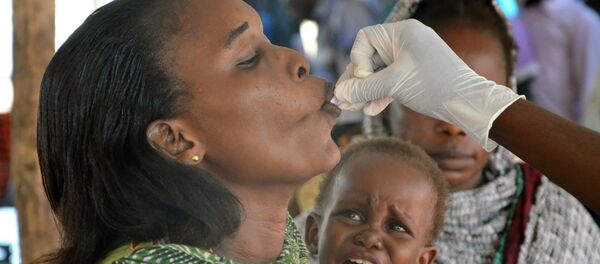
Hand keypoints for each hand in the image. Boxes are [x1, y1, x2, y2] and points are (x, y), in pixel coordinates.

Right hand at [334, 19, 522, 150]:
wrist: (469, 103)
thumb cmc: (435, 86)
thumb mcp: (394, 85)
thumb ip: (364, 88)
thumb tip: (339, 92)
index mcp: (402, 32)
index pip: (364, 39)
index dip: (358, 61)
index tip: (363, 82)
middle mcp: (405, 41)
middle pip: (369, 58)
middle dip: (358, 81)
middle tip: (346, 101)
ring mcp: (411, 58)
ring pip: (379, 72)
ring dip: (367, 91)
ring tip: (356, 109)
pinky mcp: (415, 74)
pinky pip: (391, 80)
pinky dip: (381, 94)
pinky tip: (372, 109)